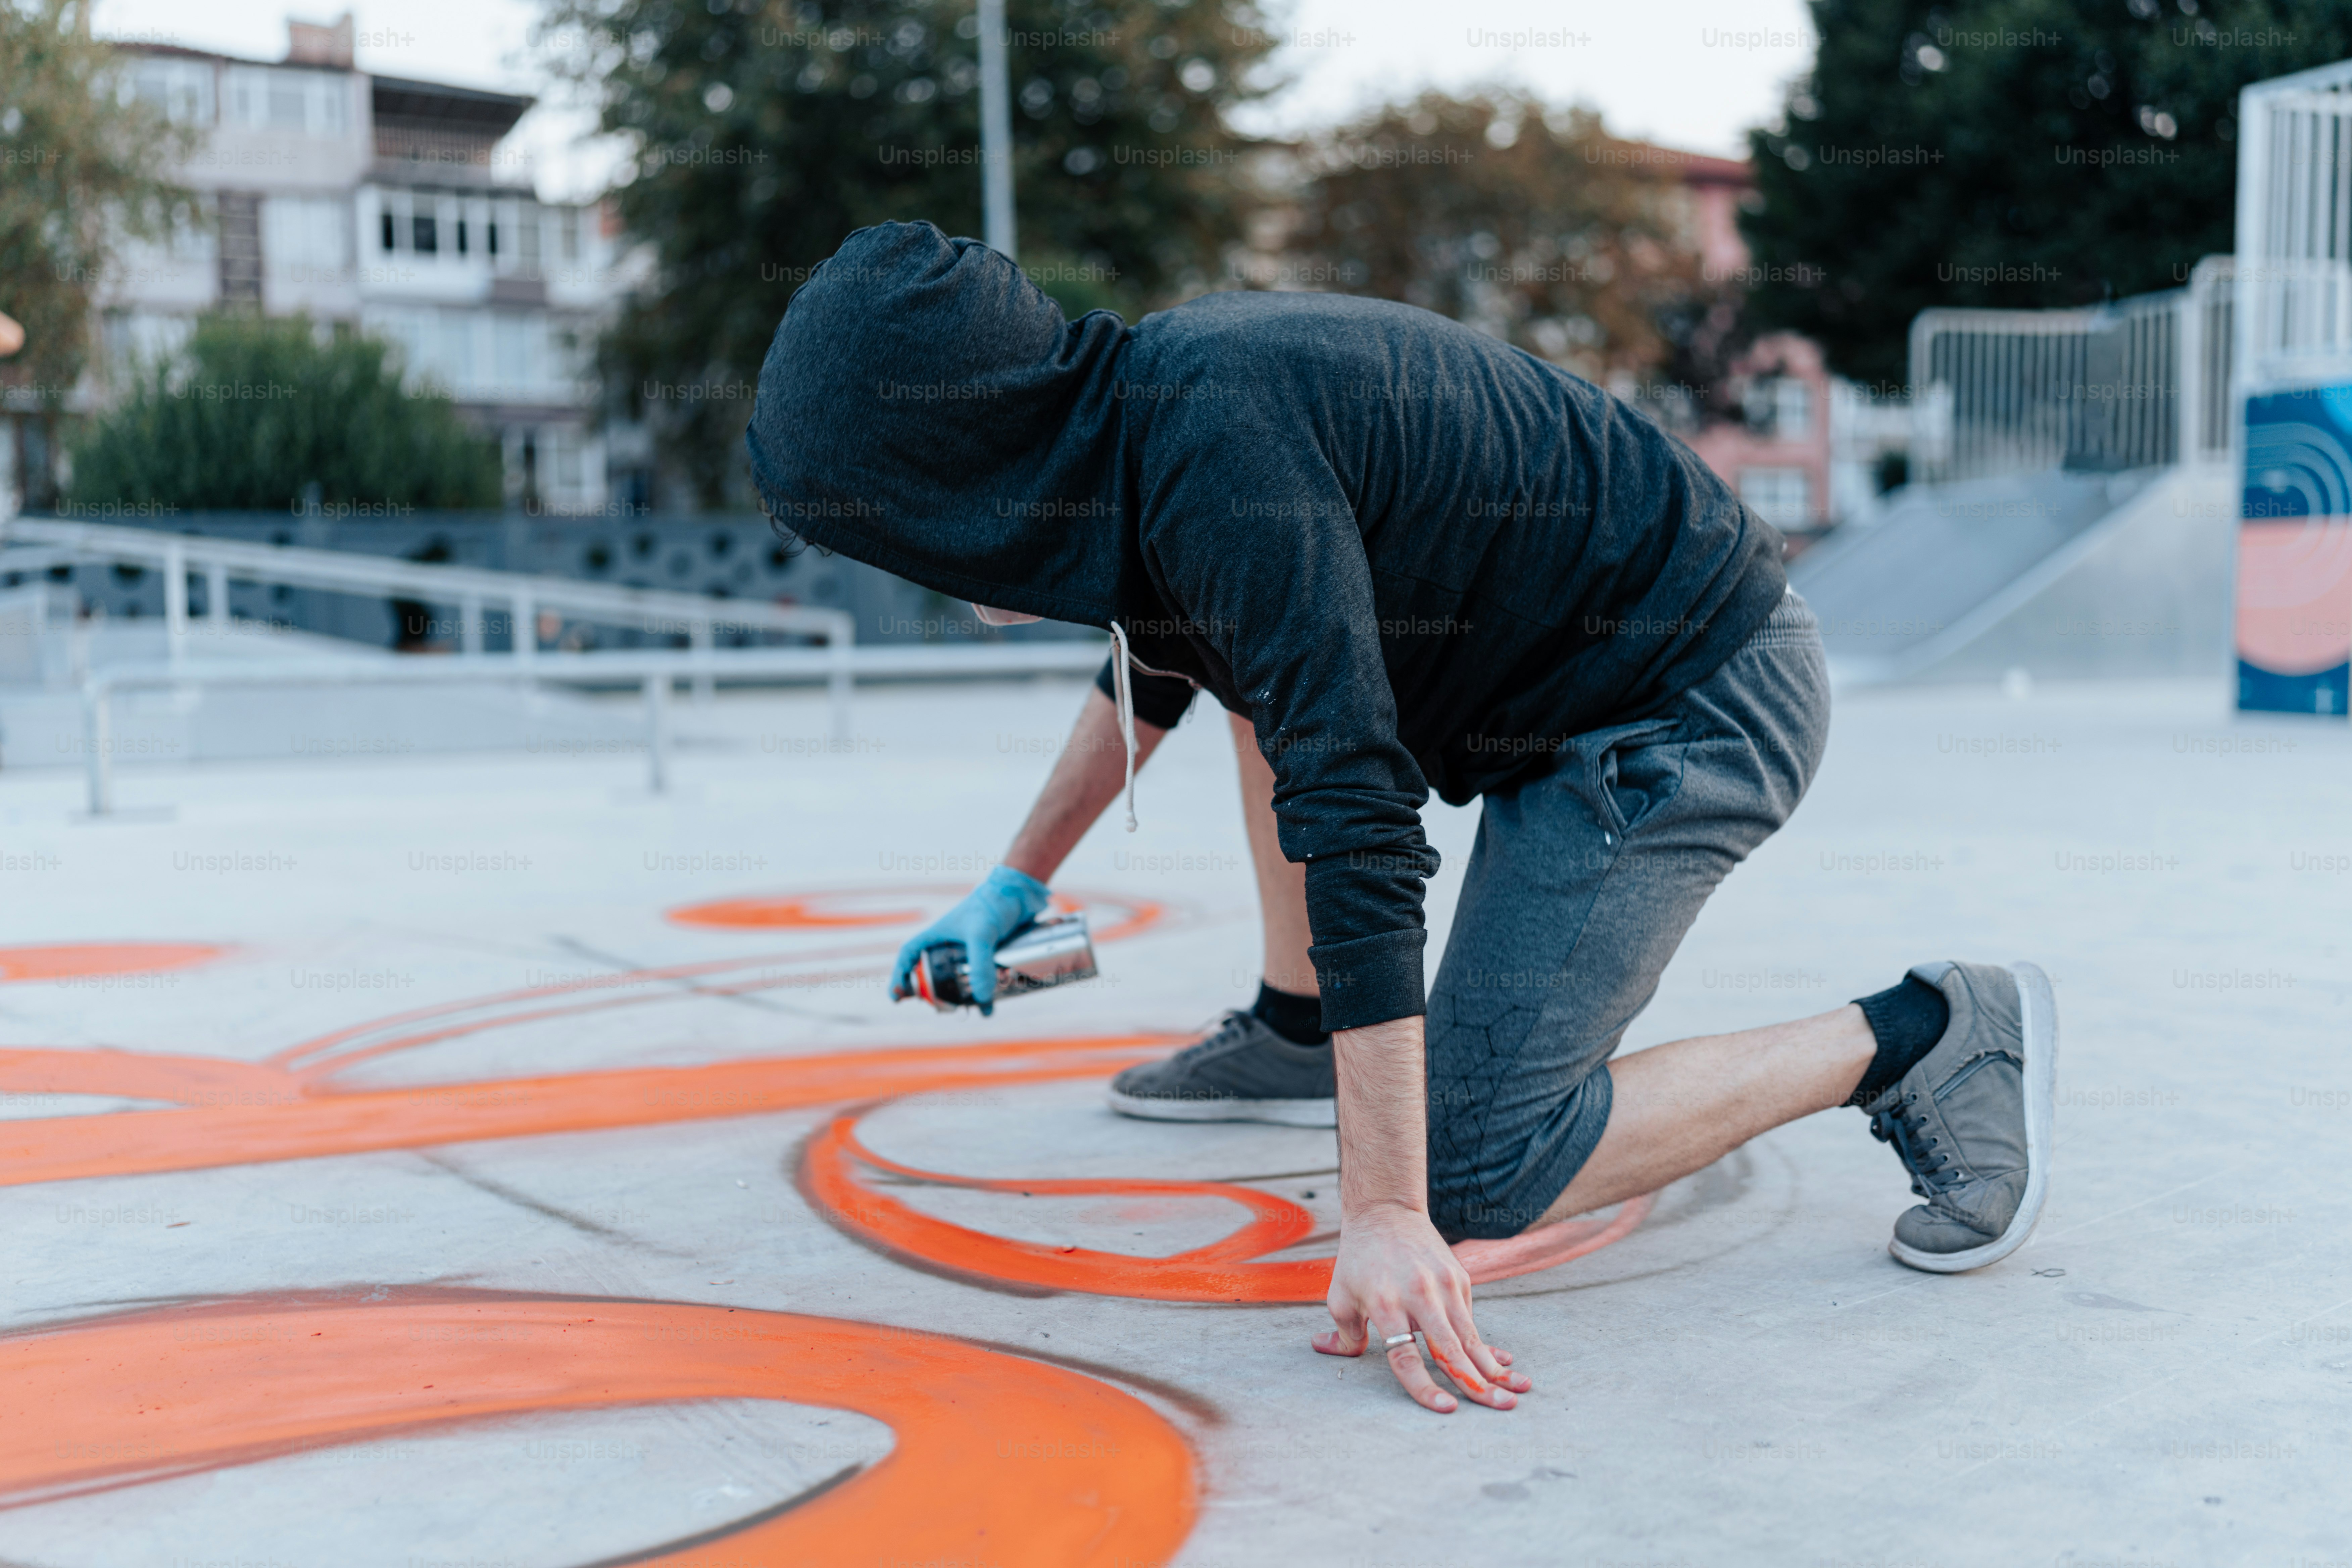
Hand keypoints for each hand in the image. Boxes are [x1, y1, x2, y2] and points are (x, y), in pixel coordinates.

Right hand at [887, 864, 1051, 1013]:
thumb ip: (980, 964)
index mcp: (937, 935)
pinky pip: (981, 978)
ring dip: (961, 997)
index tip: (896, 996)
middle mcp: (950, 944)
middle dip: (933, 993)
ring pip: (958, 979)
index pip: (909, 956)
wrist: (1021, 893)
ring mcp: (969, 950)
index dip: (900, 976)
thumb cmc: (993, 904)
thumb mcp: (982, 934)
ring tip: (968, 1011)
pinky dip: (984, 992)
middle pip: (932, 973)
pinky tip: (990, 1006)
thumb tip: (982, 998)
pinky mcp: (988, 954)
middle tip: (939, 1008)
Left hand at [1313, 1201, 1529, 1412]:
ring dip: (1495, 1367)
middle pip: (1450, 1349)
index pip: (1406, 1356)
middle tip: (1504, 1407)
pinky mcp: (1459, 1278)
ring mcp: (1444, 1285)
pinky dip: (1486, 1344)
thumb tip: (1328, 1352)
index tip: (1446, 1408)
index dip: (1424, 1386)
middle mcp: (1419, 1295)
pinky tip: (1502, 1364)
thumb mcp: (1340, 1296)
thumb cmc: (1359, 1260)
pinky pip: (1471, 1320)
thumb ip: (1343, 1333)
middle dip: (1478, 1384)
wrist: (1386, 1212)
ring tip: (1520, 1389)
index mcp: (1385, 1304)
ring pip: (1470, 1336)